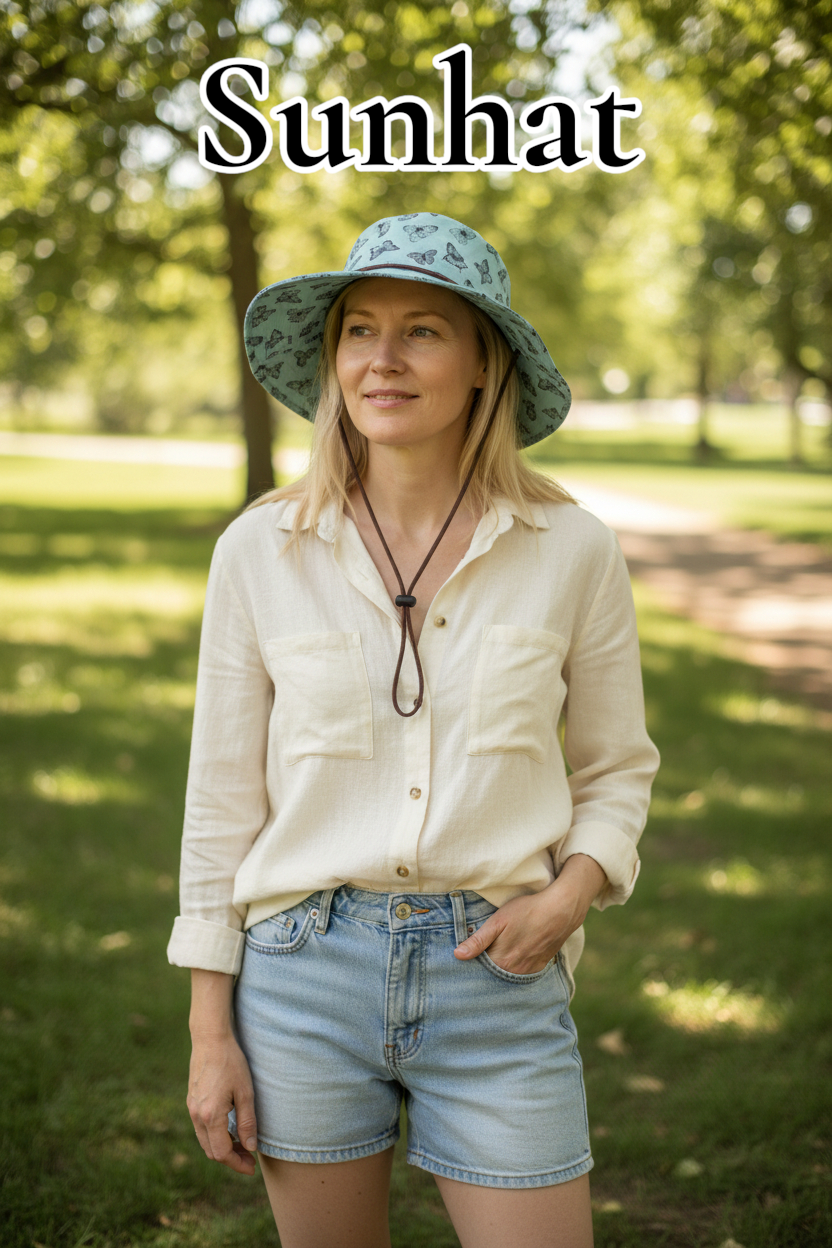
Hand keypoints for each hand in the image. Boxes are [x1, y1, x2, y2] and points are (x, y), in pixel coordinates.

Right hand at [187, 1034, 257, 1175]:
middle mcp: (196, 1116)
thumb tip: (251, 1147)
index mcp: (210, 1115)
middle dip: (231, 1159)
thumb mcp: (245, 1092)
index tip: (252, 1167)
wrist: (210, 1039)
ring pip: (205, 1141)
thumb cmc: (231, 1062)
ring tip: (242, 1144)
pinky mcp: (191, 1102)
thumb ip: (247, 1122)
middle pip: (211, 1151)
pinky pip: (201, 1129)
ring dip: (222, 1148)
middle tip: (250, 1157)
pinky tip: (230, 1129)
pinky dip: (215, 1136)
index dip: (237, 1163)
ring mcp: (191, 1109)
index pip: (222, 1153)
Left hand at [453, 854, 606, 974]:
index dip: (472, 964)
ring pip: (508, 974)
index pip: (479, 971)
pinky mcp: (540, 965)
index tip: (466, 958)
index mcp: (501, 961)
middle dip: (485, 969)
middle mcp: (515, 971)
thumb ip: (478, 941)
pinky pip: (523, 972)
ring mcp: (529, 969)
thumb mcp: (498, 921)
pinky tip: (514, 955)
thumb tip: (457, 955)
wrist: (560, 910)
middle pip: (494, 974)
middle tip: (481, 954)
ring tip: (498, 953)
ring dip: (500, 968)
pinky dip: (515, 967)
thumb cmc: (526, 911)